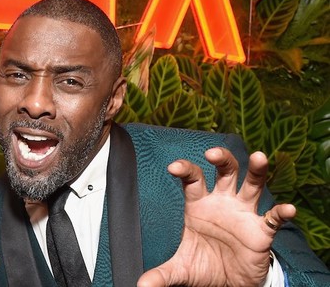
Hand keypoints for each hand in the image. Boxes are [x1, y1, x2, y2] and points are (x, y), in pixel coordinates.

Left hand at [138, 148, 294, 286]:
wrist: (229, 283)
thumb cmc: (204, 266)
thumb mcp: (180, 270)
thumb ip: (161, 275)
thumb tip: (141, 286)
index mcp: (199, 204)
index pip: (192, 179)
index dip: (185, 169)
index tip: (174, 167)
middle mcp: (222, 202)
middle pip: (225, 171)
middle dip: (222, 158)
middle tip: (212, 153)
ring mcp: (243, 213)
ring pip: (252, 184)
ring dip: (256, 170)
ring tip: (260, 157)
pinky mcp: (261, 230)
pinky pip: (273, 217)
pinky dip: (281, 213)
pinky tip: (286, 209)